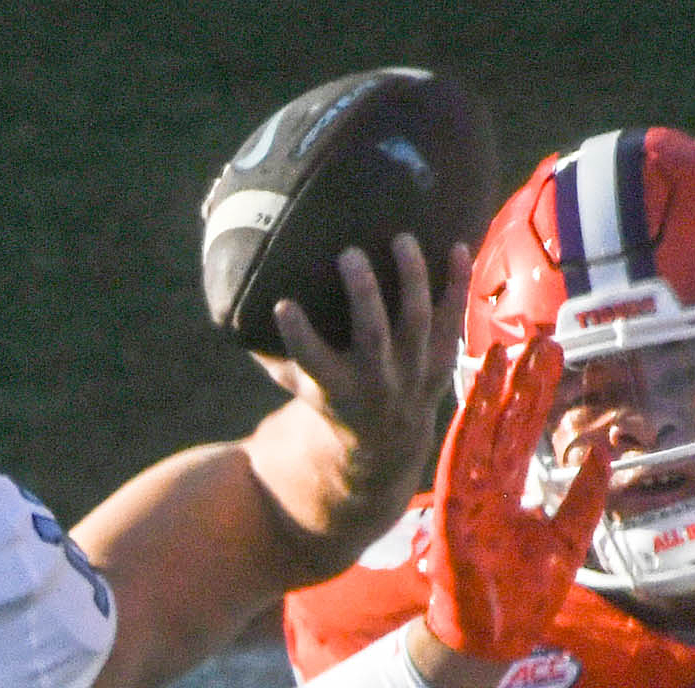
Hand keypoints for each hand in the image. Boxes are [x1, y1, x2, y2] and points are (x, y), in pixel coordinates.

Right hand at [260, 233, 471, 532]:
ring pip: (417, 321)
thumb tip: (234, 308)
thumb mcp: (301, 388)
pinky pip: (454, 319)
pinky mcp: (442, 359)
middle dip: (363, 293)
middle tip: (349, 254)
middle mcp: (378, 381)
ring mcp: (414, 371)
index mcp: (337, 389)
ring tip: (402, 240)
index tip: (283, 305)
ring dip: (411, 278)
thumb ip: (273, 356)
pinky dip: (457, 284)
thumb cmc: (334, 399)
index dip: (298, 335)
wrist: (387, 441)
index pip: (314, 362)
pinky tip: (460, 246)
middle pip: (373, 334)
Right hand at [420, 338, 609, 661]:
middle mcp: (485, 486)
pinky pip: (456, 467)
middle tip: (536, 336)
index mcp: (509, 490)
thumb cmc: (524, 596)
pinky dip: (464, 433)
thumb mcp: (569, 538)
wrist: (497, 642)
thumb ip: (585, 494)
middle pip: (503, 421)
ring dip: (486, 393)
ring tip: (498, 352)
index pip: (523, 429)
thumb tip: (601, 448)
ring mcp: (466, 498)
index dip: (538, 391)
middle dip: (519, 379)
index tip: (553, 353)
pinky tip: (474, 403)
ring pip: (477, 434)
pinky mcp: (453, 517)